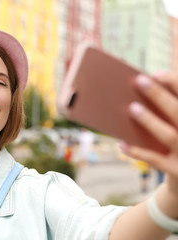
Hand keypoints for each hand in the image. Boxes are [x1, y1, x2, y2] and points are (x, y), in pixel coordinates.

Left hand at [124, 72, 177, 195]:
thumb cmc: (176, 144)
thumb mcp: (175, 125)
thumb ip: (165, 112)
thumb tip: (139, 95)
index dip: (175, 83)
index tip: (157, 74)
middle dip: (160, 96)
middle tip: (139, 80)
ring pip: (169, 136)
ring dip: (150, 120)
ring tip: (131, 107)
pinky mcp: (177, 171)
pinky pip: (156, 160)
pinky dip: (138, 152)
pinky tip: (122, 144)